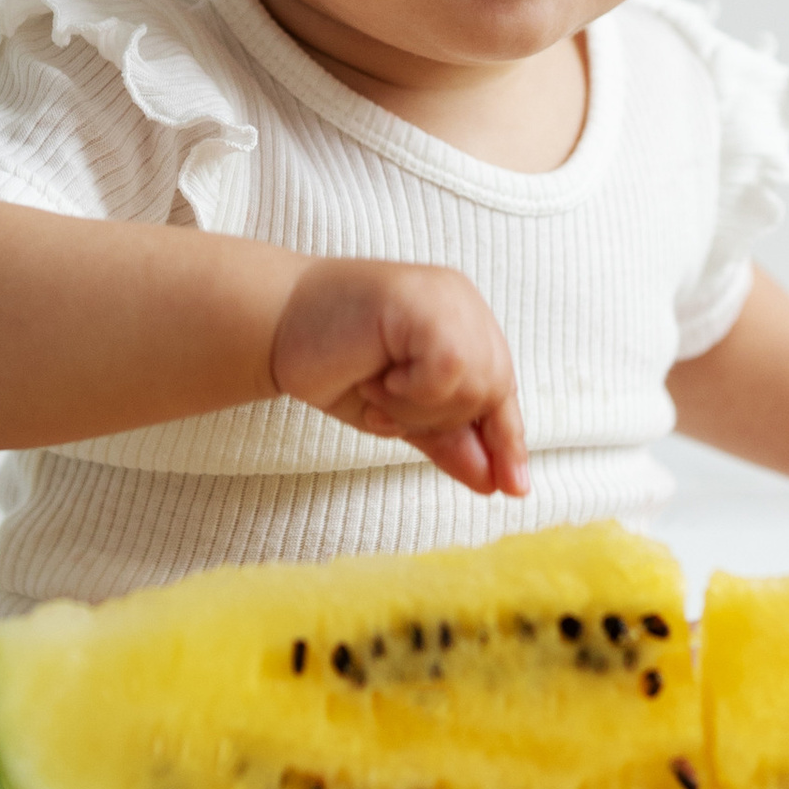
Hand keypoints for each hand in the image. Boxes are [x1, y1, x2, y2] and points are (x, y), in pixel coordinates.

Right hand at [270, 260, 530, 499]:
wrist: (274, 325)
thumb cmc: (332, 362)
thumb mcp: (398, 412)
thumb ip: (446, 440)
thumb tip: (492, 483)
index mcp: (464, 325)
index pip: (500, 393)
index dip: (506, 441)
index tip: (514, 489)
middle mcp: (464, 306)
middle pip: (491, 394)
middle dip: (435, 420)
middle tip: (383, 405)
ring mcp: (449, 299)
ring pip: (472, 386)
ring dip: (416, 407)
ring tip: (376, 385)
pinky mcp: (427, 302)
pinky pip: (449, 371)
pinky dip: (410, 390)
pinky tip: (377, 374)